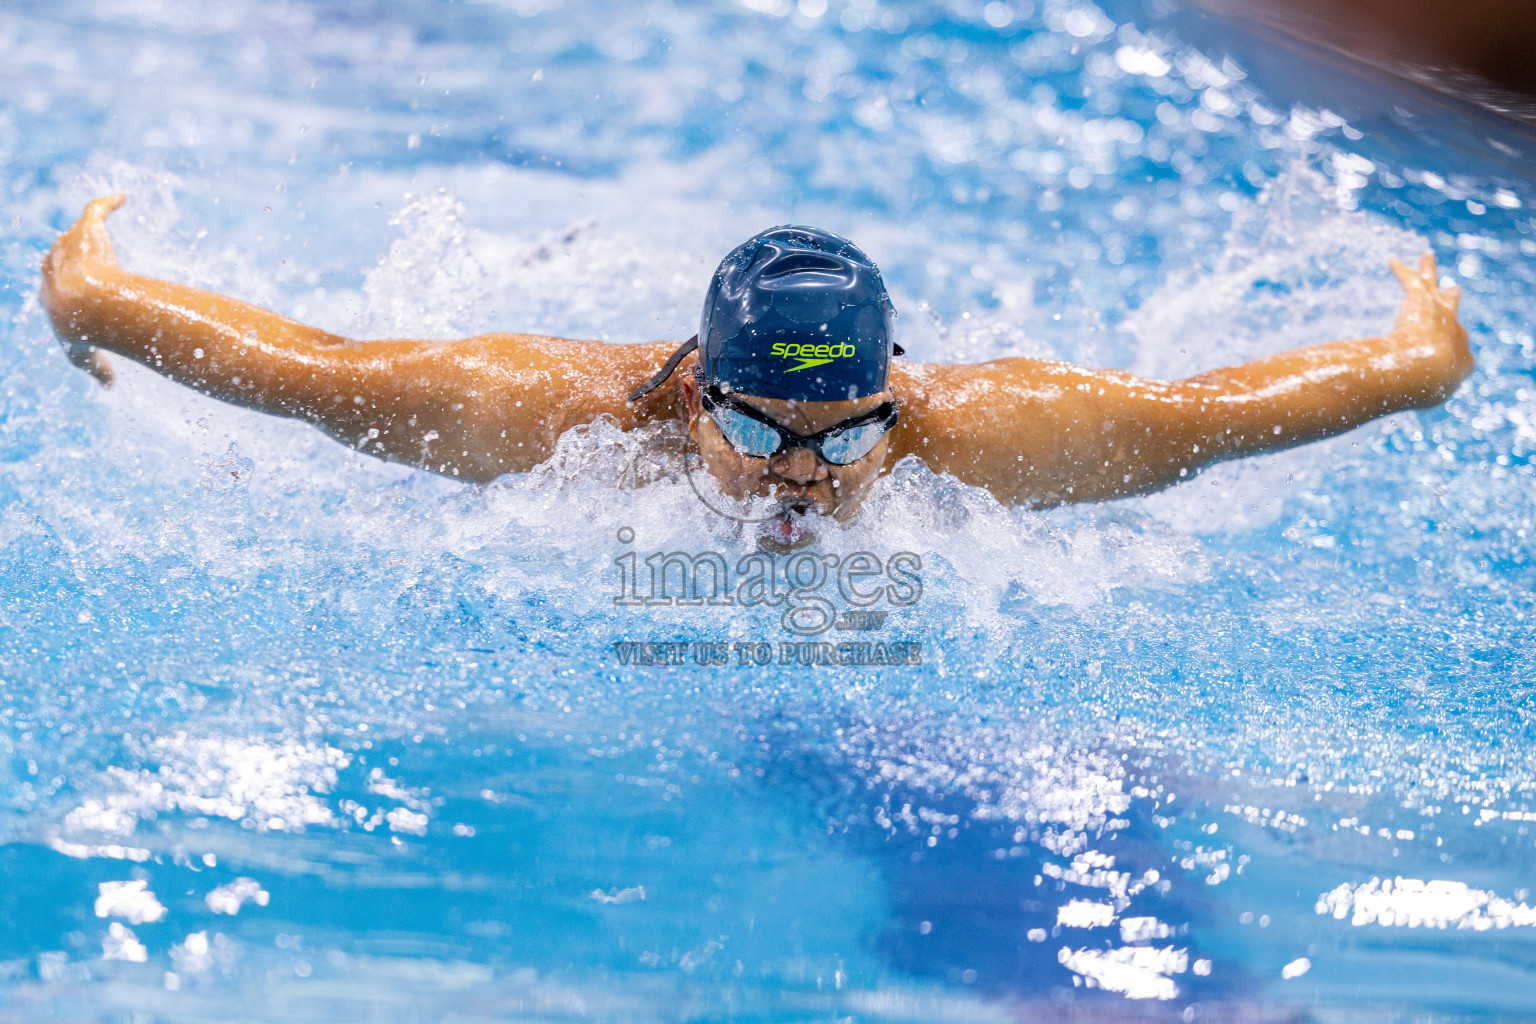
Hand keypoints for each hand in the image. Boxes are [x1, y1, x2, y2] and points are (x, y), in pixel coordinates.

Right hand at [40, 194, 126, 386]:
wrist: (86, 304)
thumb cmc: (83, 330)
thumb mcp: (85, 357)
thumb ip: (97, 369)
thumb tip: (109, 386)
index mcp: (51, 292)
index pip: (53, 283)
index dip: (63, 284)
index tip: (77, 289)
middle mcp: (55, 265)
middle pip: (59, 255)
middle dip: (67, 255)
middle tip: (83, 255)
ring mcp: (69, 246)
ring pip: (74, 235)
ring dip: (85, 232)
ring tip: (97, 225)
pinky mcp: (86, 231)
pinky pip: (95, 210)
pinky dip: (107, 203)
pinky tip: (123, 199)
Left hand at [1388, 252, 1472, 395]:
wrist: (1427, 370)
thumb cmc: (1426, 390)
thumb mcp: (1424, 398)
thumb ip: (1414, 393)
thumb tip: (1395, 393)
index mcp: (1461, 358)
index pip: (1455, 349)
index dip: (1443, 351)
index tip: (1436, 356)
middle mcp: (1455, 330)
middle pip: (1453, 310)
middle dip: (1451, 301)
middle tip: (1453, 291)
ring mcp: (1440, 313)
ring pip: (1434, 287)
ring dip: (1429, 270)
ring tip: (1427, 257)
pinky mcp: (1422, 301)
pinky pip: (1411, 280)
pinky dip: (1401, 270)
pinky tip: (1392, 259)